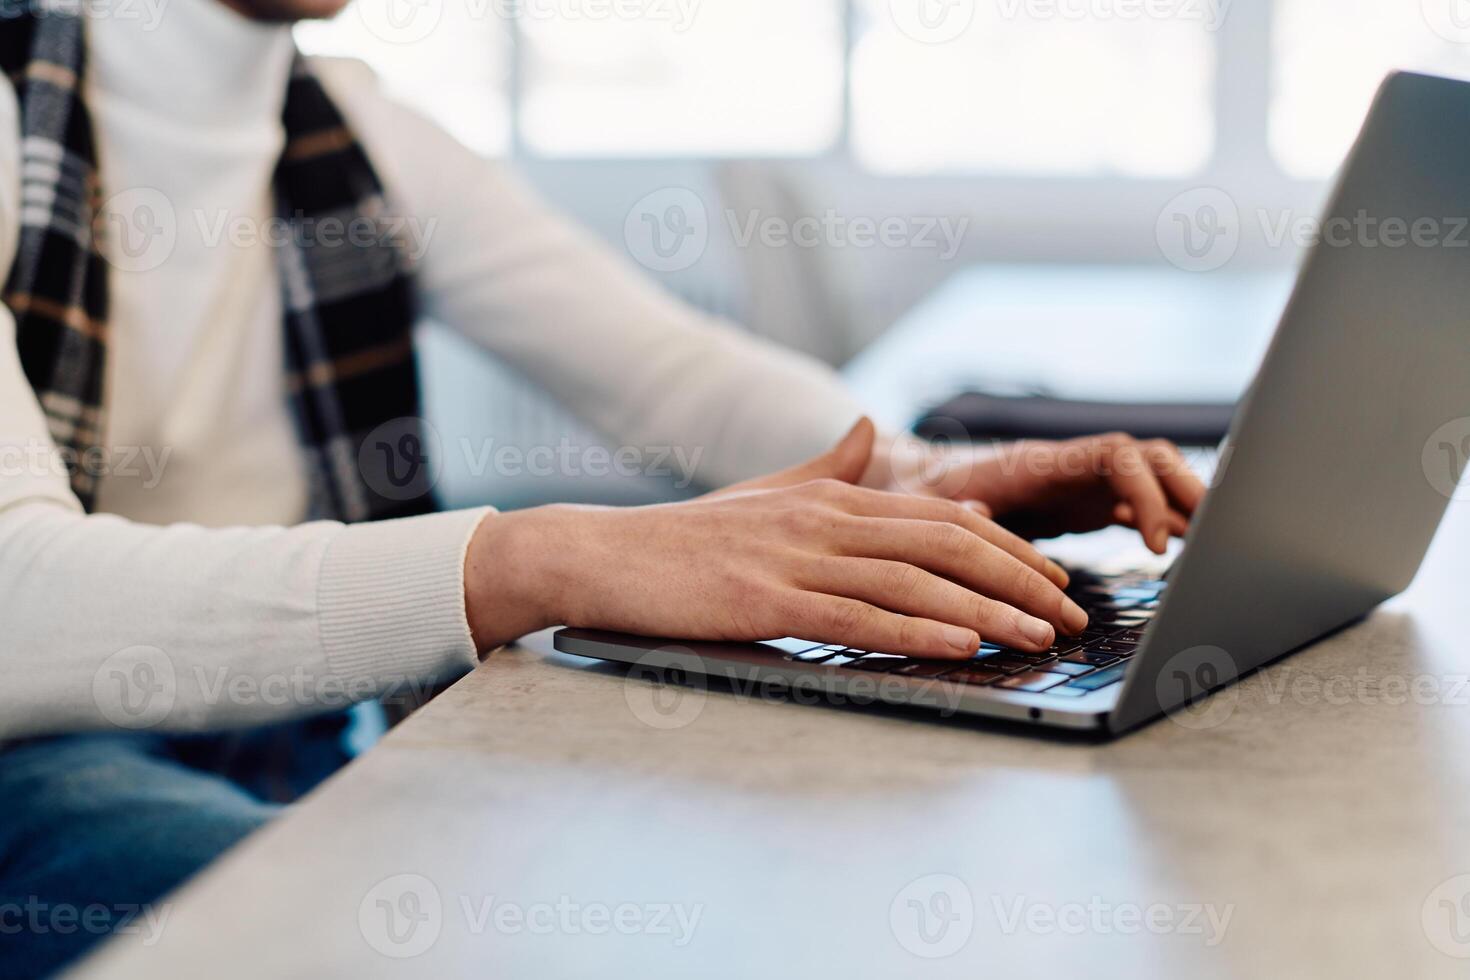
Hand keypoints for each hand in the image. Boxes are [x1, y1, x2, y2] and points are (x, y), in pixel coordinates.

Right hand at [464, 419, 1089, 658]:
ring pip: (913, 579)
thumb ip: (826, 466)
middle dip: (1019, 578)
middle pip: (945, 543)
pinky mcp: (767, 600)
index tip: (1050, 577)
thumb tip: (870, 429)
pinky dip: (916, 631)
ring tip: (1040, 636)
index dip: (1006, 547)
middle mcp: (824, 517)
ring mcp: (796, 557)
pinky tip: (962, 645)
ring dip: (987, 609)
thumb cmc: (685, 536)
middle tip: (1070, 612)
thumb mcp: (765, 492)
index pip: (941, 516)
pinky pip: (856, 616)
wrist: (602, 556)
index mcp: (831, 496)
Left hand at [870, 432, 1207, 554]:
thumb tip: (977, 513)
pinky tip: (1188, 548)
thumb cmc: (926, 490)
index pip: (1117, 455)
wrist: (926, 481)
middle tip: (1214, 535)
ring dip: (1186, 504)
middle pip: (1149, 458)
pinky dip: (1168, 522)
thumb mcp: (931, 500)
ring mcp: (1084, 483)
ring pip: (1153, 479)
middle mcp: (1073, 466)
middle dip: (1187, 489)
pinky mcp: (1087, 504)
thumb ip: (957, 507)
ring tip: (1216, 544)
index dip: (1143, 492)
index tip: (1152, 541)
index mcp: (1044, 461)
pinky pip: (1140, 506)